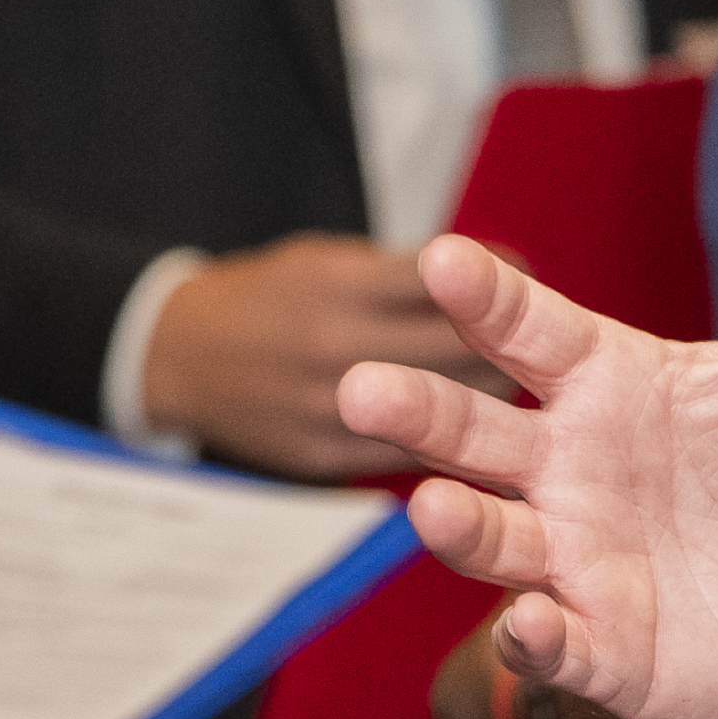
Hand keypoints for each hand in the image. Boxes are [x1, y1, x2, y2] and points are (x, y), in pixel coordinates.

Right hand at [137, 235, 491, 482]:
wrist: (179, 358)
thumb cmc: (267, 295)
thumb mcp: (329, 257)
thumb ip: (405, 272)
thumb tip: (498, 271)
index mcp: (342, 285)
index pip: (449, 285)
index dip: (499, 277)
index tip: (524, 271)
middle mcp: (340, 349)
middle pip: (462, 353)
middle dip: (511, 345)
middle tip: (538, 336)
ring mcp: (332, 412)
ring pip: (447, 415)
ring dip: (492, 398)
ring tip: (518, 382)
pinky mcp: (327, 462)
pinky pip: (412, 457)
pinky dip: (451, 444)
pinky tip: (474, 430)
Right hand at [331, 109, 717, 718]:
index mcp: (613, 384)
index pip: (531, 331)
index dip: (487, 299)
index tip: (444, 258)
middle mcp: (576, 469)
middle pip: (474, 434)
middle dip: (419, 410)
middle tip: (363, 386)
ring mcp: (582, 560)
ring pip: (494, 539)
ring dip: (458, 526)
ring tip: (432, 509)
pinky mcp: (611, 649)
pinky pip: (556, 646)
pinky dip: (533, 639)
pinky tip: (526, 625)